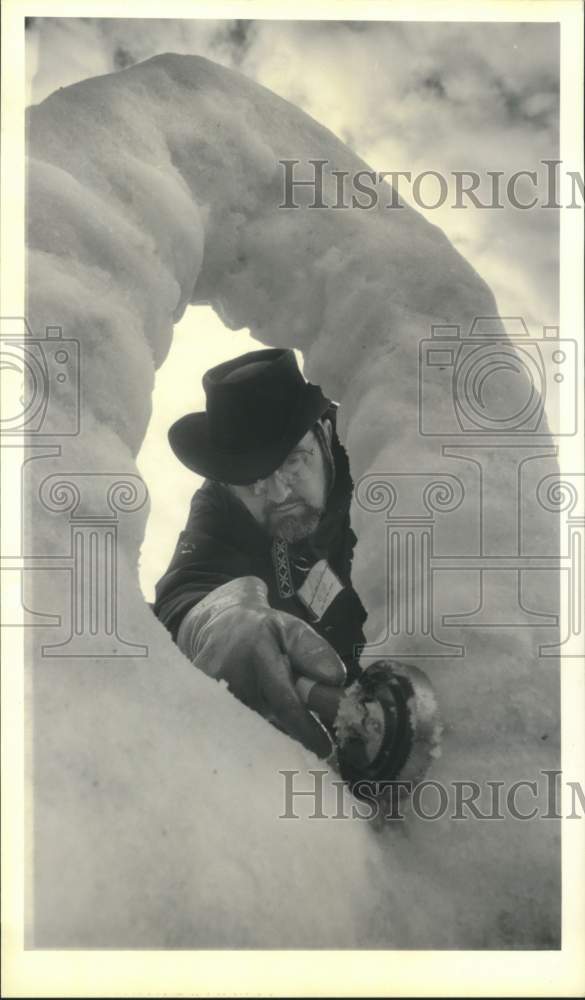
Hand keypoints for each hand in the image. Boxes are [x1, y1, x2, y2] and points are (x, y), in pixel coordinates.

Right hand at [177, 577, 345, 756]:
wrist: (216, 625)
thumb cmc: (262, 631)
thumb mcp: (292, 629)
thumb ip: (313, 651)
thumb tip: (335, 679)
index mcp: (256, 653)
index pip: (284, 702)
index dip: (306, 729)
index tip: (325, 748)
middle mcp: (229, 675)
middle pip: (267, 722)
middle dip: (291, 734)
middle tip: (311, 742)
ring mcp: (210, 694)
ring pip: (250, 730)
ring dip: (271, 733)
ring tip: (283, 727)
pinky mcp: (198, 707)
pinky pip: (233, 730)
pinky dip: (251, 733)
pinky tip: (260, 728)